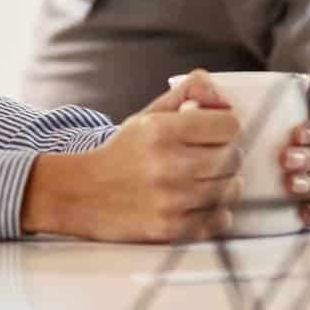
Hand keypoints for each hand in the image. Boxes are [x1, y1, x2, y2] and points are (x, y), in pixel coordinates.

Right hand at [20, 70, 309, 241]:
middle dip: (230, 157)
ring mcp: (171, 201)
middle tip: (217, 156)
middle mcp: (169, 165)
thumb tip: (210, 78)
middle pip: (233, 158)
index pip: (227, 125)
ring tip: (206, 179)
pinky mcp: (170, 230)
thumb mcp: (143, 118)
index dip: (233, 127)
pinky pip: (217, 220)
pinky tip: (200, 203)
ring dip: (226, 185)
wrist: (76, 195)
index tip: (227, 129)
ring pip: (230, 190)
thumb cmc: (116, 154)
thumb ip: (180, 98)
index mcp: (163, 132)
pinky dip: (217, 213)